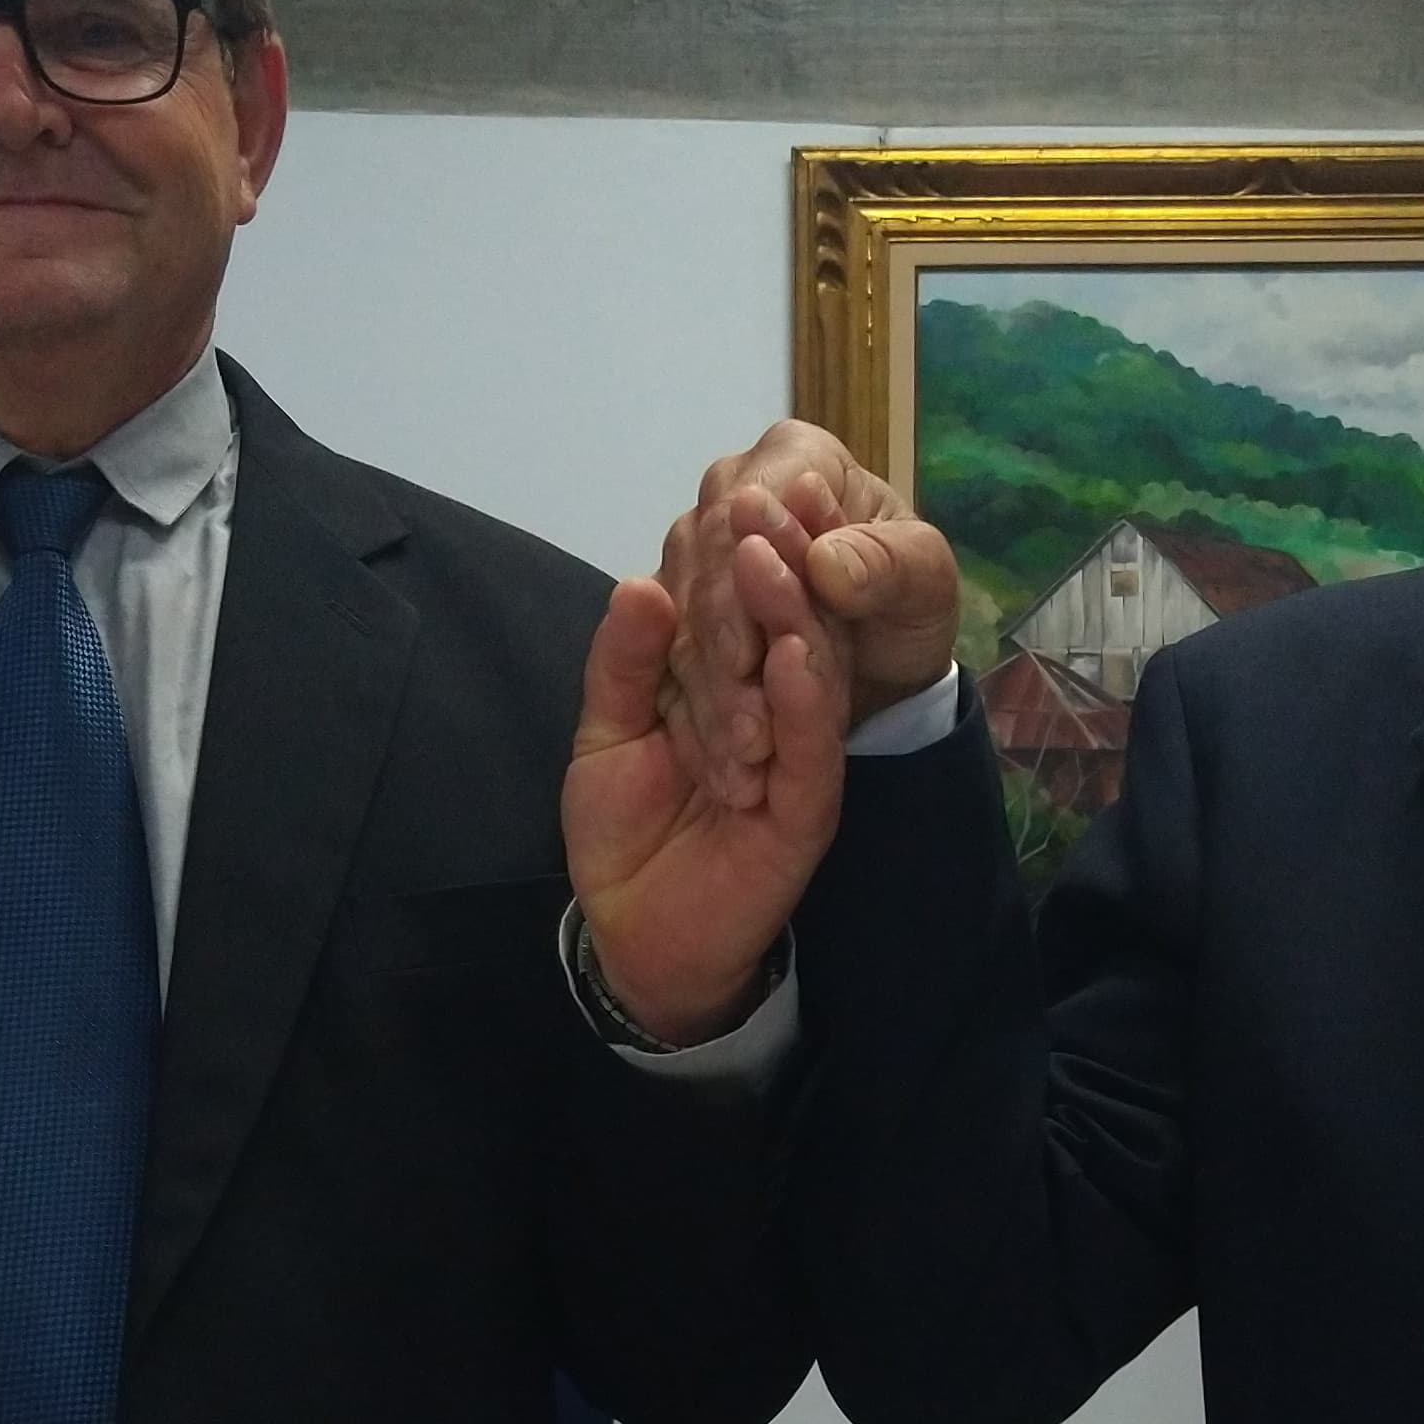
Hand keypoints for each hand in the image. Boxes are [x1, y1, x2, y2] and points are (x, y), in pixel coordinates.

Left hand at [569, 538, 845, 1042]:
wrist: (632, 934)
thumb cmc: (625, 831)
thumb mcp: (609, 732)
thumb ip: (626, 663)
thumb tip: (641, 583)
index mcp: (735, 683)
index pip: (744, 606)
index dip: (741, 550)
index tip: (738, 489)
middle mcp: (777, 711)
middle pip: (788, 624)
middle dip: (778, 563)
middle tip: (765, 499)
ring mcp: (798, 759)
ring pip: (809, 677)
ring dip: (794, 615)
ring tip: (775, 557)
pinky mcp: (806, 811)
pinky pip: (814, 750)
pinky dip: (804, 699)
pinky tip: (793, 653)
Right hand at [658, 422, 961, 811]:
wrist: (885, 659)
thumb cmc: (905, 604)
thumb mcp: (925, 583)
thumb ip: (884, 565)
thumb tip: (826, 562)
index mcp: (792, 458)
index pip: (743, 514)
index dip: (741, 589)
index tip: (753, 659)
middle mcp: (728, 493)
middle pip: (700, 568)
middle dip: (722, 655)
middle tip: (749, 733)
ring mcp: (693, 550)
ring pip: (678, 619)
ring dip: (707, 696)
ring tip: (741, 763)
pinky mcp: (672, 608)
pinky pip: (662, 656)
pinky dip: (693, 711)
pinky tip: (718, 761)